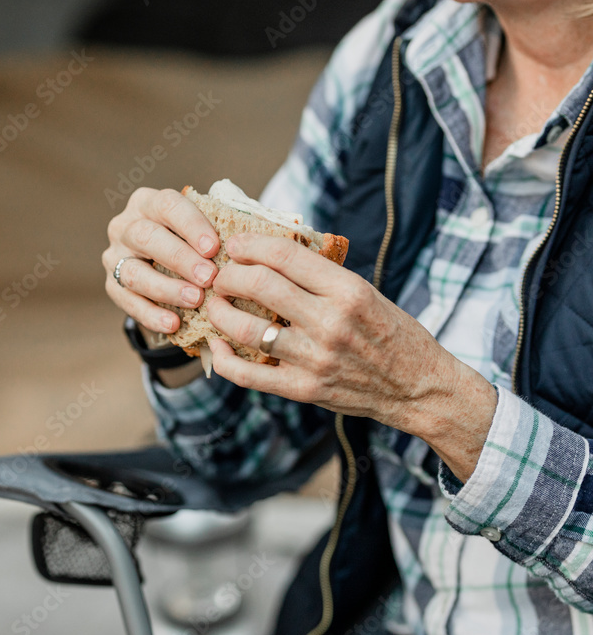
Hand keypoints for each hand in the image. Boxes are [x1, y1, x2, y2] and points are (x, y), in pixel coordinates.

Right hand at [102, 187, 219, 333]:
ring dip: (167, 288)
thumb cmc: (192, 241)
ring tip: (196, 301)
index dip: (190, 225)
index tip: (214, 247)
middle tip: (209, 277)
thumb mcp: (201, 225)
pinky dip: (151, 314)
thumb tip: (253, 236)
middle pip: (146, 237)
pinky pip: (127, 302)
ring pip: (134, 272)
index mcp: (147, 202)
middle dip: (180, 258)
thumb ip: (219, 224)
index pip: (167, 205)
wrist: (166, 266)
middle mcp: (125, 226)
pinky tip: (173, 323)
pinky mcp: (112, 286)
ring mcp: (114, 256)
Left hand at [206, 233, 496, 480]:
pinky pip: (247, 375)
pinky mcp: (303, 389)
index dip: (250, 245)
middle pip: (258, 285)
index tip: (235, 245)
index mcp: (349, 291)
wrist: (419, 388)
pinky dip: (223, 358)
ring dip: (219, 311)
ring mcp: (314, 359)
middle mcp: (330, 323)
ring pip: (246, 328)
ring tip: (215, 303)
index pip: (285, 255)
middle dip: (228, 275)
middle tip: (220, 275)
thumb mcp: (366, 292)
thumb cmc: (392, 333)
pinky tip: (216, 344)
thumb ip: (321, 276)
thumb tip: (270, 252)